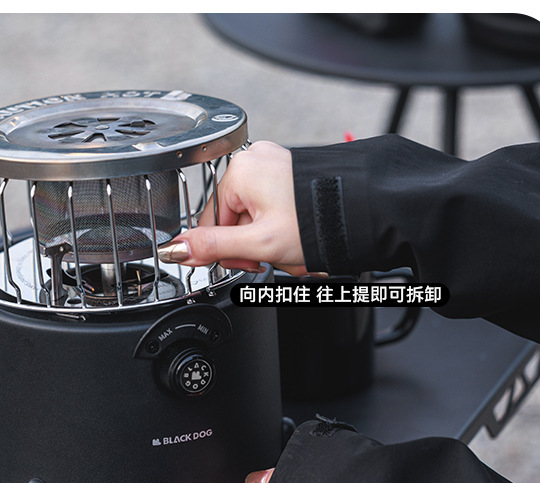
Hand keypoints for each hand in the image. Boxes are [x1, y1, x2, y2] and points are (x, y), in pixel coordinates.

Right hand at [158, 142, 313, 275]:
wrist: (363, 212)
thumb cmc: (317, 220)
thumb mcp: (259, 243)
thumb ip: (213, 248)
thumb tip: (176, 250)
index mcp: (239, 172)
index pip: (213, 223)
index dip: (229, 251)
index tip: (248, 263)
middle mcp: (255, 162)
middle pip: (236, 221)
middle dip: (256, 247)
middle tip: (275, 257)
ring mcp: (275, 166)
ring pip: (257, 219)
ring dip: (273, 243)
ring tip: (294, 250)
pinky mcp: (291, 176)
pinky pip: (275, 210)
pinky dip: (285, 230)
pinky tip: (300, 238)